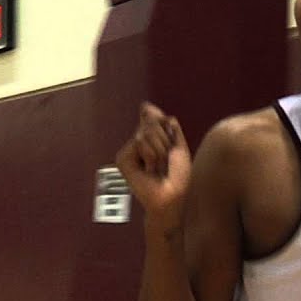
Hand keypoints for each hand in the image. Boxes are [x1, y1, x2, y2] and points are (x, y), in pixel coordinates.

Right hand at [115, 102, 190, 230]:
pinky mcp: (122, 159)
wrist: (172, 195)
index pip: (155, 116)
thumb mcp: (177, 144)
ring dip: (160, 151)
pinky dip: (151, 156)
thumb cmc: (178, 175)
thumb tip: (145, 106)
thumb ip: (164, 124)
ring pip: (146, 133)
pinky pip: (139, 142)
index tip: (172, 149)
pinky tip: (149, 171)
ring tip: (159, 168)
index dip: (167, 127)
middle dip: (165, 141)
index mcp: (151, 138)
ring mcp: (130, 151)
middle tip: (166, 161)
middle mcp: (138, 142)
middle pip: (152, 122)